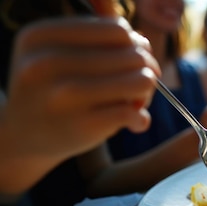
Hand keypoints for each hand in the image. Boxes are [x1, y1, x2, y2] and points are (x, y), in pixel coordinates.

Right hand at [4, 17, 159, 162]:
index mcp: (42, 36)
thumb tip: (137, 35)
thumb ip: (97, 35)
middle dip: (145, 71)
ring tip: (134, 104)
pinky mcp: (82, 125)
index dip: (136, 46)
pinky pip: (134, 113)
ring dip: (146, 94)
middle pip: (134, 55)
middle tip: (136, 90)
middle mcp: (47, 62)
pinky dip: (141, 119)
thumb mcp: (60, 53)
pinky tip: (134, 124)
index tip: (135, 64)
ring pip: (141, 81)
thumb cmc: (54, 89)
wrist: (24, 137)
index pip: (117, 30)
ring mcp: (64, 94)